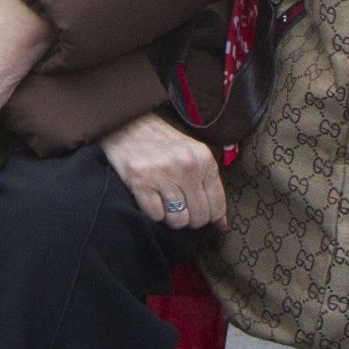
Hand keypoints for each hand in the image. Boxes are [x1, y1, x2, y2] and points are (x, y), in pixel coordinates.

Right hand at [98, 112, 226, 229]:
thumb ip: (208, 184)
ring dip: (171, 217)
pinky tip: (152, 198)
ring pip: (178, 220)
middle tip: (181, 208)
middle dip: (190, 219)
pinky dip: (154, 213)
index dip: (212, 217)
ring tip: (165, 202)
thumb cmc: (161, 142)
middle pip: (199, 217)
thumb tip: (221, 223)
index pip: (217, 205)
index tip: (204, 217)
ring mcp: (163, 174)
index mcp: (203, 158)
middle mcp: (186, 166)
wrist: (126, 125)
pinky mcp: (141, 182)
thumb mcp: (191, 153)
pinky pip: (157, 216)